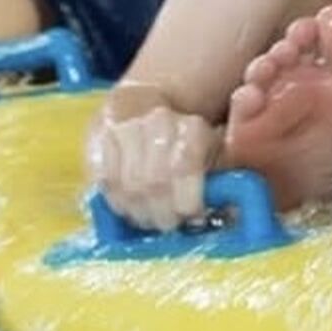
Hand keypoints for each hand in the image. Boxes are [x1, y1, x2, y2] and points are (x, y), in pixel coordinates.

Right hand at [86, 86, 220, 230]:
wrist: (140, 107)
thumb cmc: (187, 145)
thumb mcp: (217, 156)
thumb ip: (229, 182)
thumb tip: (234, 214)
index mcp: (193, 128)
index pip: (186, 166)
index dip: (188, 199)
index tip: (193, 216)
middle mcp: (158, 121)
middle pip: (155, 181)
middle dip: (162, 212)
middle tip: (168, 223)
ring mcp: (124, 127)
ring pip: (128, 182)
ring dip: (138, 210)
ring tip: (147, 217)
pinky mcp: (97, 136)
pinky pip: (103, 178)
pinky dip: (116, 199)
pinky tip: (126, 205)